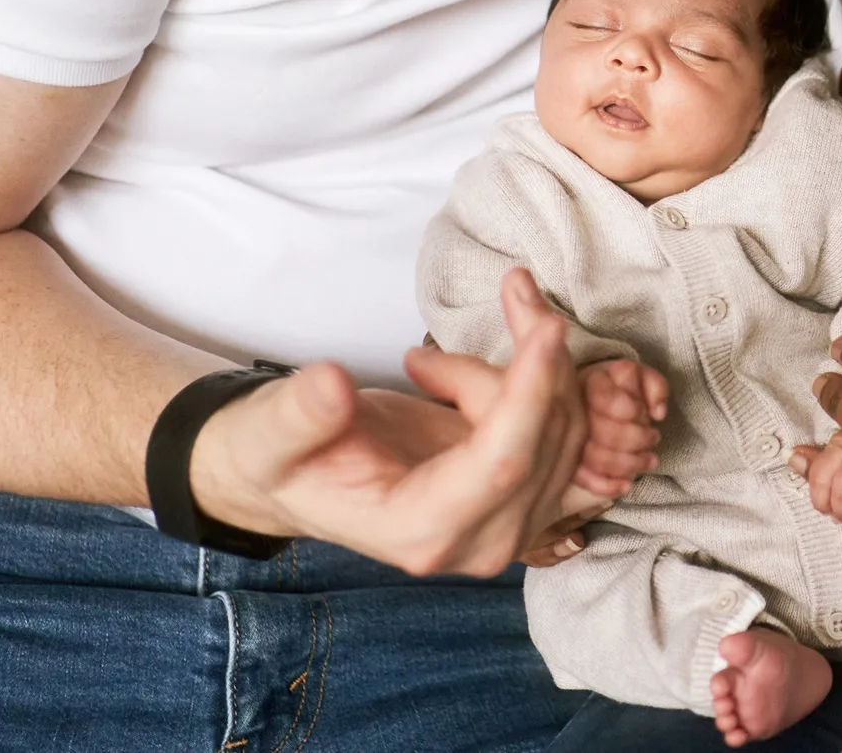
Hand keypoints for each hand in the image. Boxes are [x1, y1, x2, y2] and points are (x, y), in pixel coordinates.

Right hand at [189, 268, 588, 576]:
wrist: (302, 475)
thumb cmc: (284, 455)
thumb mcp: (270, 433)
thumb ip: (297, 415)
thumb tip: (330, 386)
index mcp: (422, 533)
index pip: (503, 466)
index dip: (530, 396)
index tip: (545, 328)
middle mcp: (481, 540)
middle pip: (549, 439)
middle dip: (532, 359)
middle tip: (491, 300)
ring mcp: (513, 521)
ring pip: (568, 426)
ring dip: (525, 366)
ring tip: (431, 364)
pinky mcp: (530, 492)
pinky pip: (572, 428)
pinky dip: (547, 378)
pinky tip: (480, 360)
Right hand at [574, 357, 668, 500]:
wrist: (596, 400)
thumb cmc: (623, 389)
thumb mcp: (643, 377)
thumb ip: (656, 387)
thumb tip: (658, 413)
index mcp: (591, 383)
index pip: (604, 397)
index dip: (630, 409)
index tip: (644, 413)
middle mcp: (575, 409)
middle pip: (602, 431)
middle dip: (636, 439)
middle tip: (653, 437)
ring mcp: (570, 437)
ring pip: (595, 457)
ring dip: (629, 464)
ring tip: (649, 460)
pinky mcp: (570, 460)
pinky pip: (583, 479)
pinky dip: (607, 486)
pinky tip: (626, 485)